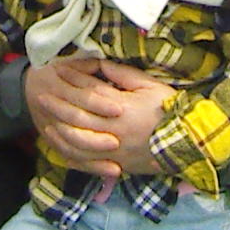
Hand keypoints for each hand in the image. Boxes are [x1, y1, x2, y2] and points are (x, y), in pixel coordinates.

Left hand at [28, 53, 171, 177]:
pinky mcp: (116, 165)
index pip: (90, 92)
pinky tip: (61, 147)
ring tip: (46, 120)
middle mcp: (114, 131)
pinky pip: (87, 162)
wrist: (188, 144)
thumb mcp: (151, 86)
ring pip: (78, 142)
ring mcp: (113, 151)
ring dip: (59, 130)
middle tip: (40, 95)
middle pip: (78, 117)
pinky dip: (71, 155)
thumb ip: (124, 75)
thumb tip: (101, 64)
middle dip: (58, 105)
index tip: (58, 72)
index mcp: (123, 108)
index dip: (73, 81)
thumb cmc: (171, 111)